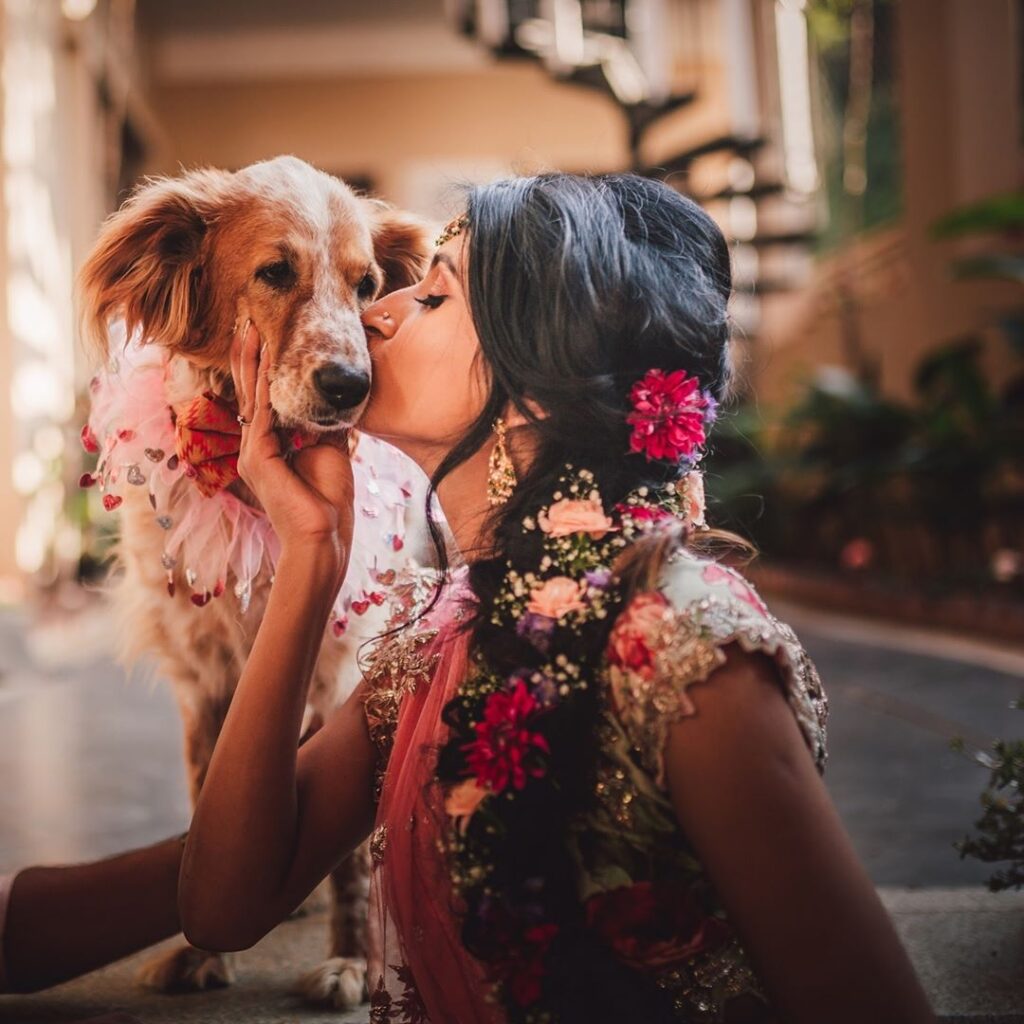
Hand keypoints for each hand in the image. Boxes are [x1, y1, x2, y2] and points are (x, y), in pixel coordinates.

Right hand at [230, 322, 354, 577]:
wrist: (323, 537)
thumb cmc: (327, 500)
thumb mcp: (329, 450)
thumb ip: (324, 423)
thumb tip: (333, 396)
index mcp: (269, 444)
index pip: (262, 397)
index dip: (261, 366)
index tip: (263, 333)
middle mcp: (254, 445)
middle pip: (248, 390)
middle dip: (247, 354)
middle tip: (247, 318)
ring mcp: (252, 451)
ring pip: (250, 396)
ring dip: (250, 360)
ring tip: (249, 328)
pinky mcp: (258, 457)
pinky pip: (261, 412)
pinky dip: (263, 384)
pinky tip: (265, 359)